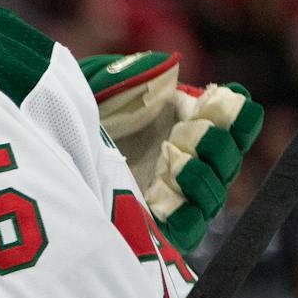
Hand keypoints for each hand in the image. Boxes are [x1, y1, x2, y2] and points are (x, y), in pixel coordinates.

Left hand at [81, 51, 262, 252]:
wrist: (56, 144)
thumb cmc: (90, 113)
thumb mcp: (111, 86)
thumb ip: (141, 74)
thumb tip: (170, 68)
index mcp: (195, 126)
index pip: (239, 125)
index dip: (241, 115)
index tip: (232, 99)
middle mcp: (197, 163)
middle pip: (229, 161)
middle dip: (219, 145)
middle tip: (200, 132)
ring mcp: (182, 197)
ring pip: (213, 195)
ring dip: (201, 177)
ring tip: (179, 162)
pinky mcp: (163, 227)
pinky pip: (188, 229)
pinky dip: (184, 215)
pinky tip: (167, 198)